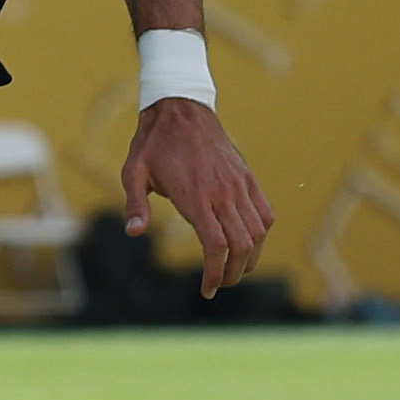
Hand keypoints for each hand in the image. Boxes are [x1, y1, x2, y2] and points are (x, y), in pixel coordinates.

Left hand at [119, 98, 271, 297]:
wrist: (181, 109)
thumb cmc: (153, 145)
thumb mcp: (134, 173)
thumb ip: (135, 205)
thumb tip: (134, 233)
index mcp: (195, 196)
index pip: (216, 246)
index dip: (214, 273)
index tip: (207, 290)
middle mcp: (222, 192)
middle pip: (241, 245)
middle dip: (233, 274)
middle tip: (219, 285)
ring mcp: (239, 185)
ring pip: (257, 232)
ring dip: (250, 258)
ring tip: (235, 271)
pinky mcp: (248, 178)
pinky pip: (265, 213)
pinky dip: (261, 234)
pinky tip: (249, 244)